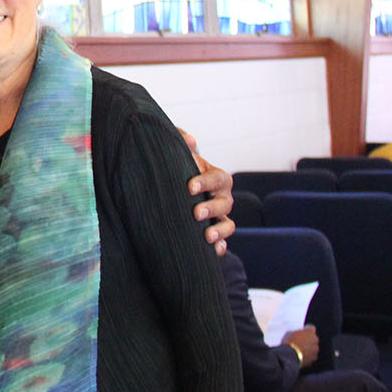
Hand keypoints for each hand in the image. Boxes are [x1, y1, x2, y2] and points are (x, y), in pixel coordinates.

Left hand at [180, 128, 234, 255]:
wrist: (163, 189)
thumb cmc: (172, 166)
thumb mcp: (173, 151)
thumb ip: (179, 140)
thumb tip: (190, 141)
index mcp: (213, 176)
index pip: (217, 178)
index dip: (206, 182)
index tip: (189, 186)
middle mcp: (219, 197)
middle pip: (225, 203)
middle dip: (212, 208)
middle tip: (196, 213)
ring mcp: (217, 217)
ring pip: (228, 225)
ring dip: (220, 231)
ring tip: (207, 236)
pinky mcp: (211, 233)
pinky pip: (222, 243)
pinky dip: (220, 247)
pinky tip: (213, 251)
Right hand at [283, 326, 318, 366]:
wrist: (289, 355)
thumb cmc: (288, 342)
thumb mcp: (289, 333)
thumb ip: (296, 333)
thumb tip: (297, 334)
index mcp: (310, 331)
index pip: (311, 328)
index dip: (306, 329)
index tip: (302, 331)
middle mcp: (315, 339)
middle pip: (313, 338)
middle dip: (308, 339)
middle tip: (300, 341)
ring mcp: (316, 349)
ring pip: (313, 347)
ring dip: (308, 347)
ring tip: (300, 350)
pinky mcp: (314, 357)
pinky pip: (312, 355)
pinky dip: (308, 355)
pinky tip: (301, 355)